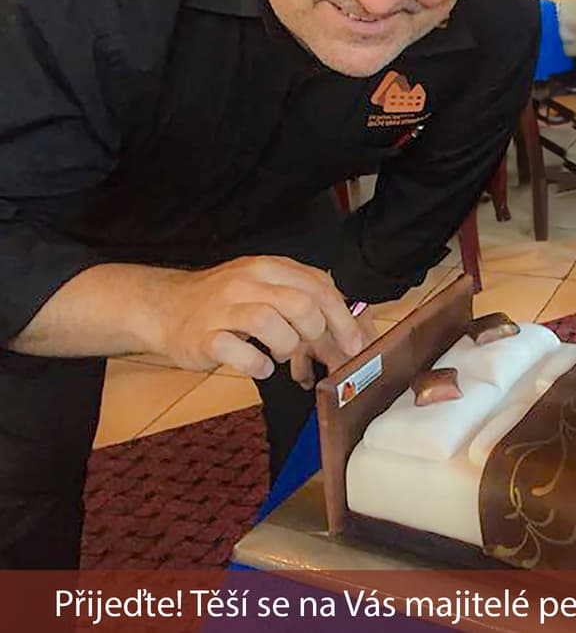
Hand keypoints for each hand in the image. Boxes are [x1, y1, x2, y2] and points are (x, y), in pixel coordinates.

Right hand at [149, 256, 364, 378]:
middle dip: (314, 333)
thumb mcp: (263, 283)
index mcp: (268, 267)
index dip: (342, 318)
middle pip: (301, 305)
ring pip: (272, 325)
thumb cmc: (222, 301)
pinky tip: (257, 366)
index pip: (319, 287)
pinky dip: (257, 366)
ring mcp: (223, 309)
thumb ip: (300, 292)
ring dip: (285, 348)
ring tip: (276, 353)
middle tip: (305, 345)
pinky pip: (240, 352)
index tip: (354, 342)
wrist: (164, 307)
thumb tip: (344, 317)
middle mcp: (247, 282)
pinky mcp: (204, 336)